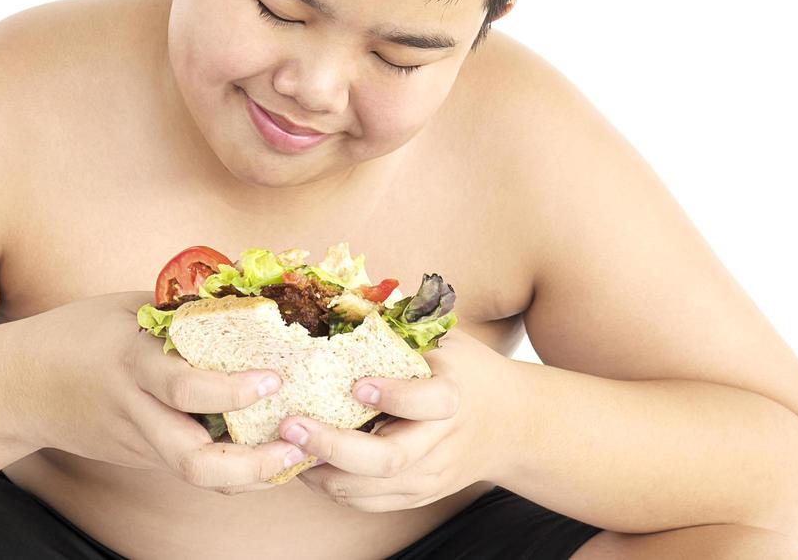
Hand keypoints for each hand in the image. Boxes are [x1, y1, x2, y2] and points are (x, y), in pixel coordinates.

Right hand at [22, 291, 307, 493]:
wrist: (17, 389)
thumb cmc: (73, 335)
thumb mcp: (123, 310)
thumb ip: (177, 312)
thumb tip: (243, 299)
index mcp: (130, 364)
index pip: (183, 388)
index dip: (232, 389)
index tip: (273, 377)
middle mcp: (136, 412)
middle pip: (195, 461)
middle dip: (252, 461)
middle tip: (296, 439)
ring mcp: (138, 443)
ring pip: (198, 476)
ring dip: (252, 474)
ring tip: (294, 456)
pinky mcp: (141, 458)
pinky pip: (192, 468)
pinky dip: (233, 467)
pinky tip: (268, 453)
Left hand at [279, 329, 516, 511]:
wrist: (513, 426)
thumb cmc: (467, 372)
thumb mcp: (447, 342)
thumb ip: (405, 326)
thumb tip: (346, 295)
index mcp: (454, 397)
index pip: (428, 403)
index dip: (394, 396)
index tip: (357, 384)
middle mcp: (442, 442)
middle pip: (389, 460)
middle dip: (334, 446)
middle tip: (292, 426)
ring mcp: (430, 476)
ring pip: (371, 489)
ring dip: (322, 473)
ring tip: (284, 448)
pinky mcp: (417, 495)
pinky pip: (369, 502)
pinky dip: (332, 488)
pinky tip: (304, 465)